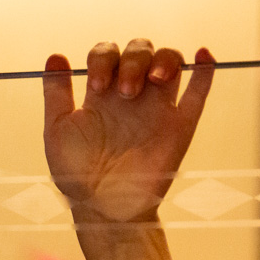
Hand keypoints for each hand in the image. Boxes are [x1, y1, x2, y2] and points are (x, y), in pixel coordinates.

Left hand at [43, 40, 213, 259]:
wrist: (103, 209)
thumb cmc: (75, 174)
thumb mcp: (57, 131)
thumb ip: (56, 93)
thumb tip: (55, 55)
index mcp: (100, 93)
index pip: (106, 53)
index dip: (102, 59)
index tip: (95, 86)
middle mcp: (130, 95)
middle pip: (140, 50)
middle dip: (133, 59)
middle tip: (122, 91)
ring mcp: (156, 108)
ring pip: (170, 61)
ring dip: (164, 59)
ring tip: (154, 79)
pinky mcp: (180, 126)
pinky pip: (199, 91)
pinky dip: (205, 69)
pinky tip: (202, 56)